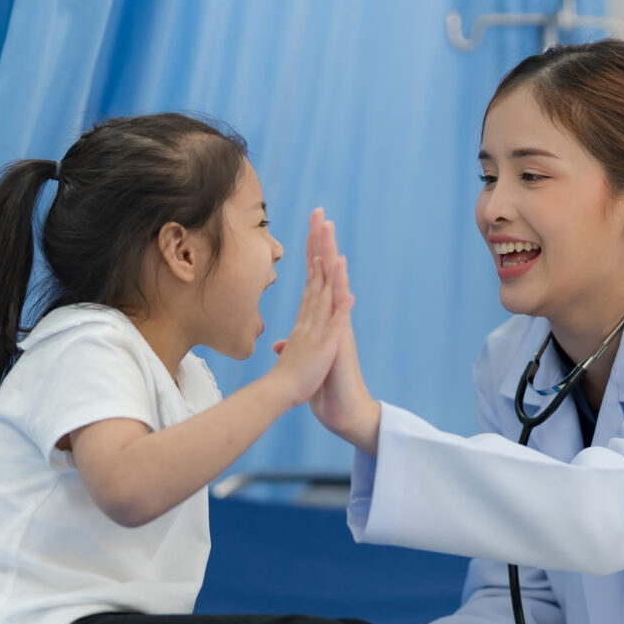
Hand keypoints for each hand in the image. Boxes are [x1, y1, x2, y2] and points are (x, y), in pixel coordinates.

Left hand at [274, 212, 381, 452]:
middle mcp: (330, 317)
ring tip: (330, 229)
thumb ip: (294, 348)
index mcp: (318, 320)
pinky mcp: (340, 337)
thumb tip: (281, 344)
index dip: (311, 255)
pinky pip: (340, 306)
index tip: (309, 230)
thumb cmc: (321, 387)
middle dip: (322, 243)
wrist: (342, 410)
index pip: (314, 280)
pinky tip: (340, 268)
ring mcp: (337, 325)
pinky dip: (340, 286)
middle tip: (321, 213)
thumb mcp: (301, 363)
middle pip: (325, 272)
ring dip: (331, 255)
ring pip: (333, 282)